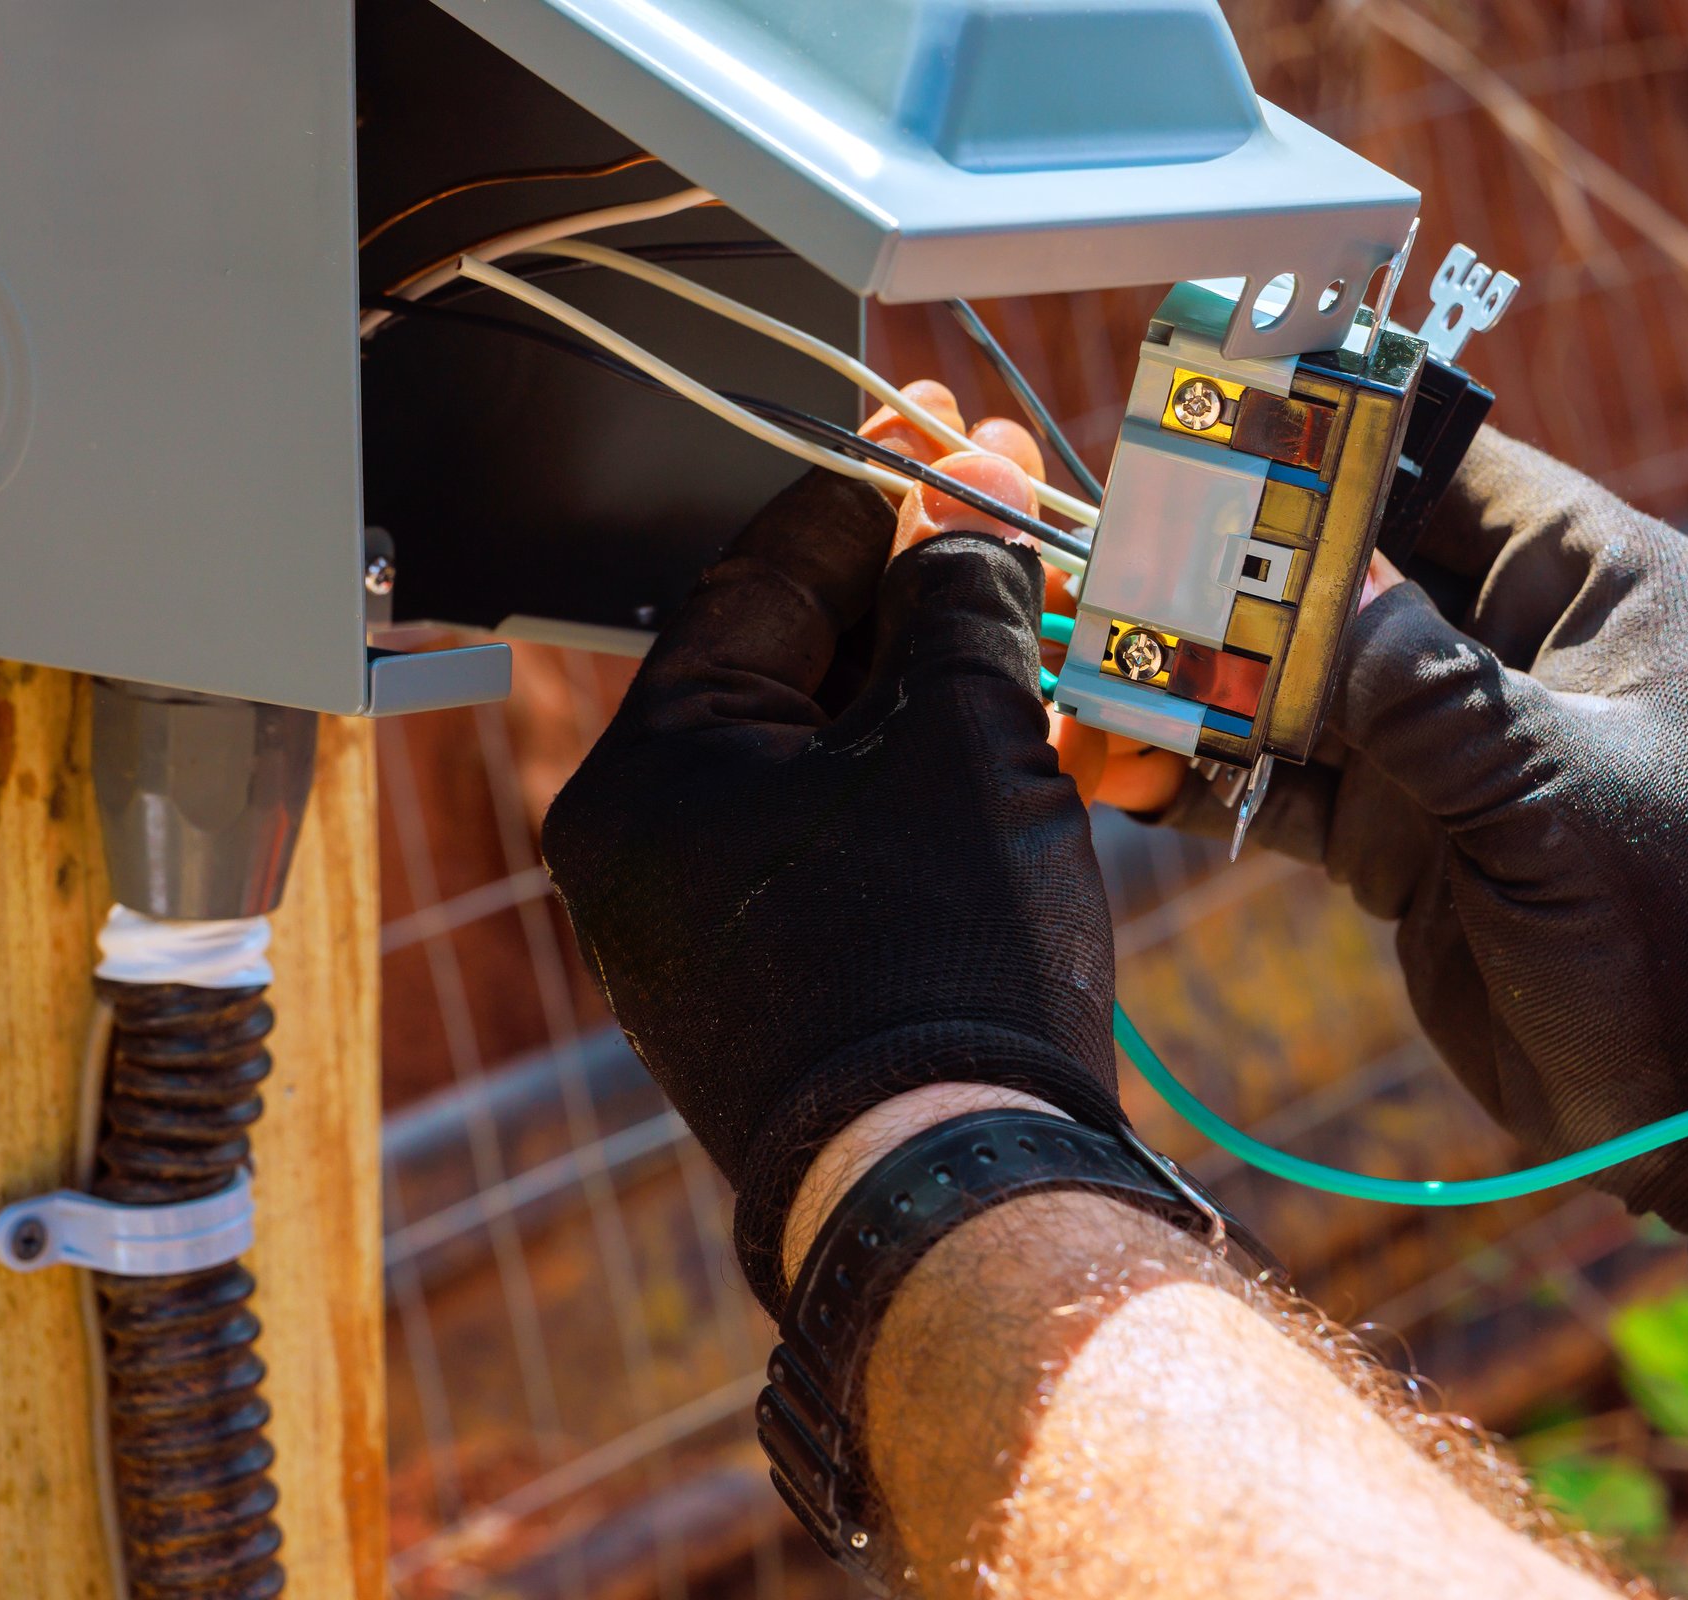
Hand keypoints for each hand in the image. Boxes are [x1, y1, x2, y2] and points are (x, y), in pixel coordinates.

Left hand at [541, 442, 1125, 1311]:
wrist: (958, 1187)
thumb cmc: (937, 962)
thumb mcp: (961, 737)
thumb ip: (956, 603)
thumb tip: (962, 534)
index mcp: (646, 770)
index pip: (757, 578)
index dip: (869, 496)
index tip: (943, 440)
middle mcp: (649, 845)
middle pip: (794, 662)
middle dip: (914, 585)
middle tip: (1004, 504)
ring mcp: (708, 922)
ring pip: (834, 754)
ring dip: (940, 682)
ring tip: (1041, 613)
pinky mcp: (777, 980)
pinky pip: (851, 840)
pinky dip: (931, 782)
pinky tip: (1023, 729)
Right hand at [1167, 428, 1687, 1284]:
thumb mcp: (1557, 792)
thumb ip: (1420, 690)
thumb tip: (1296, 593)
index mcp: (1600, 594)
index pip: (1449, 476)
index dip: (1334, 454)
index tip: (1216, 447)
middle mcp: (1516, 655)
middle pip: (1350, 579)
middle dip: (1238, 581)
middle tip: (1121, 570)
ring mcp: (1454, 752)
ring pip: (1302, 686)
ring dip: (1209, 687)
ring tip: (1104, 676)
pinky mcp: (1405, 842)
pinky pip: (1287, 787)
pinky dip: (1214, 780)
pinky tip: (1136, 770)